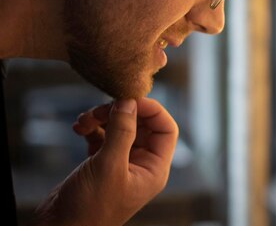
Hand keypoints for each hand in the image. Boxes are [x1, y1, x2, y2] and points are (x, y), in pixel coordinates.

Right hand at [33, 98, 178, 225]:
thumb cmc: (88, 208)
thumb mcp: (108, 166)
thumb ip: (121, 132)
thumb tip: (130, 102)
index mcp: (154, 169)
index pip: (166, 129)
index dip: (151, 110)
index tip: (129, 98)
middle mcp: (141, 165)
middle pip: (141, 124)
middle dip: (120, 112)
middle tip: (98, 110)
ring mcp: (121, 164)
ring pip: (120, 128)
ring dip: (102, 118)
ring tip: (83, 121)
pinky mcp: (101, 163)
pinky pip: (102, 136)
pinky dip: (92, 129)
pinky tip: (78, 129)